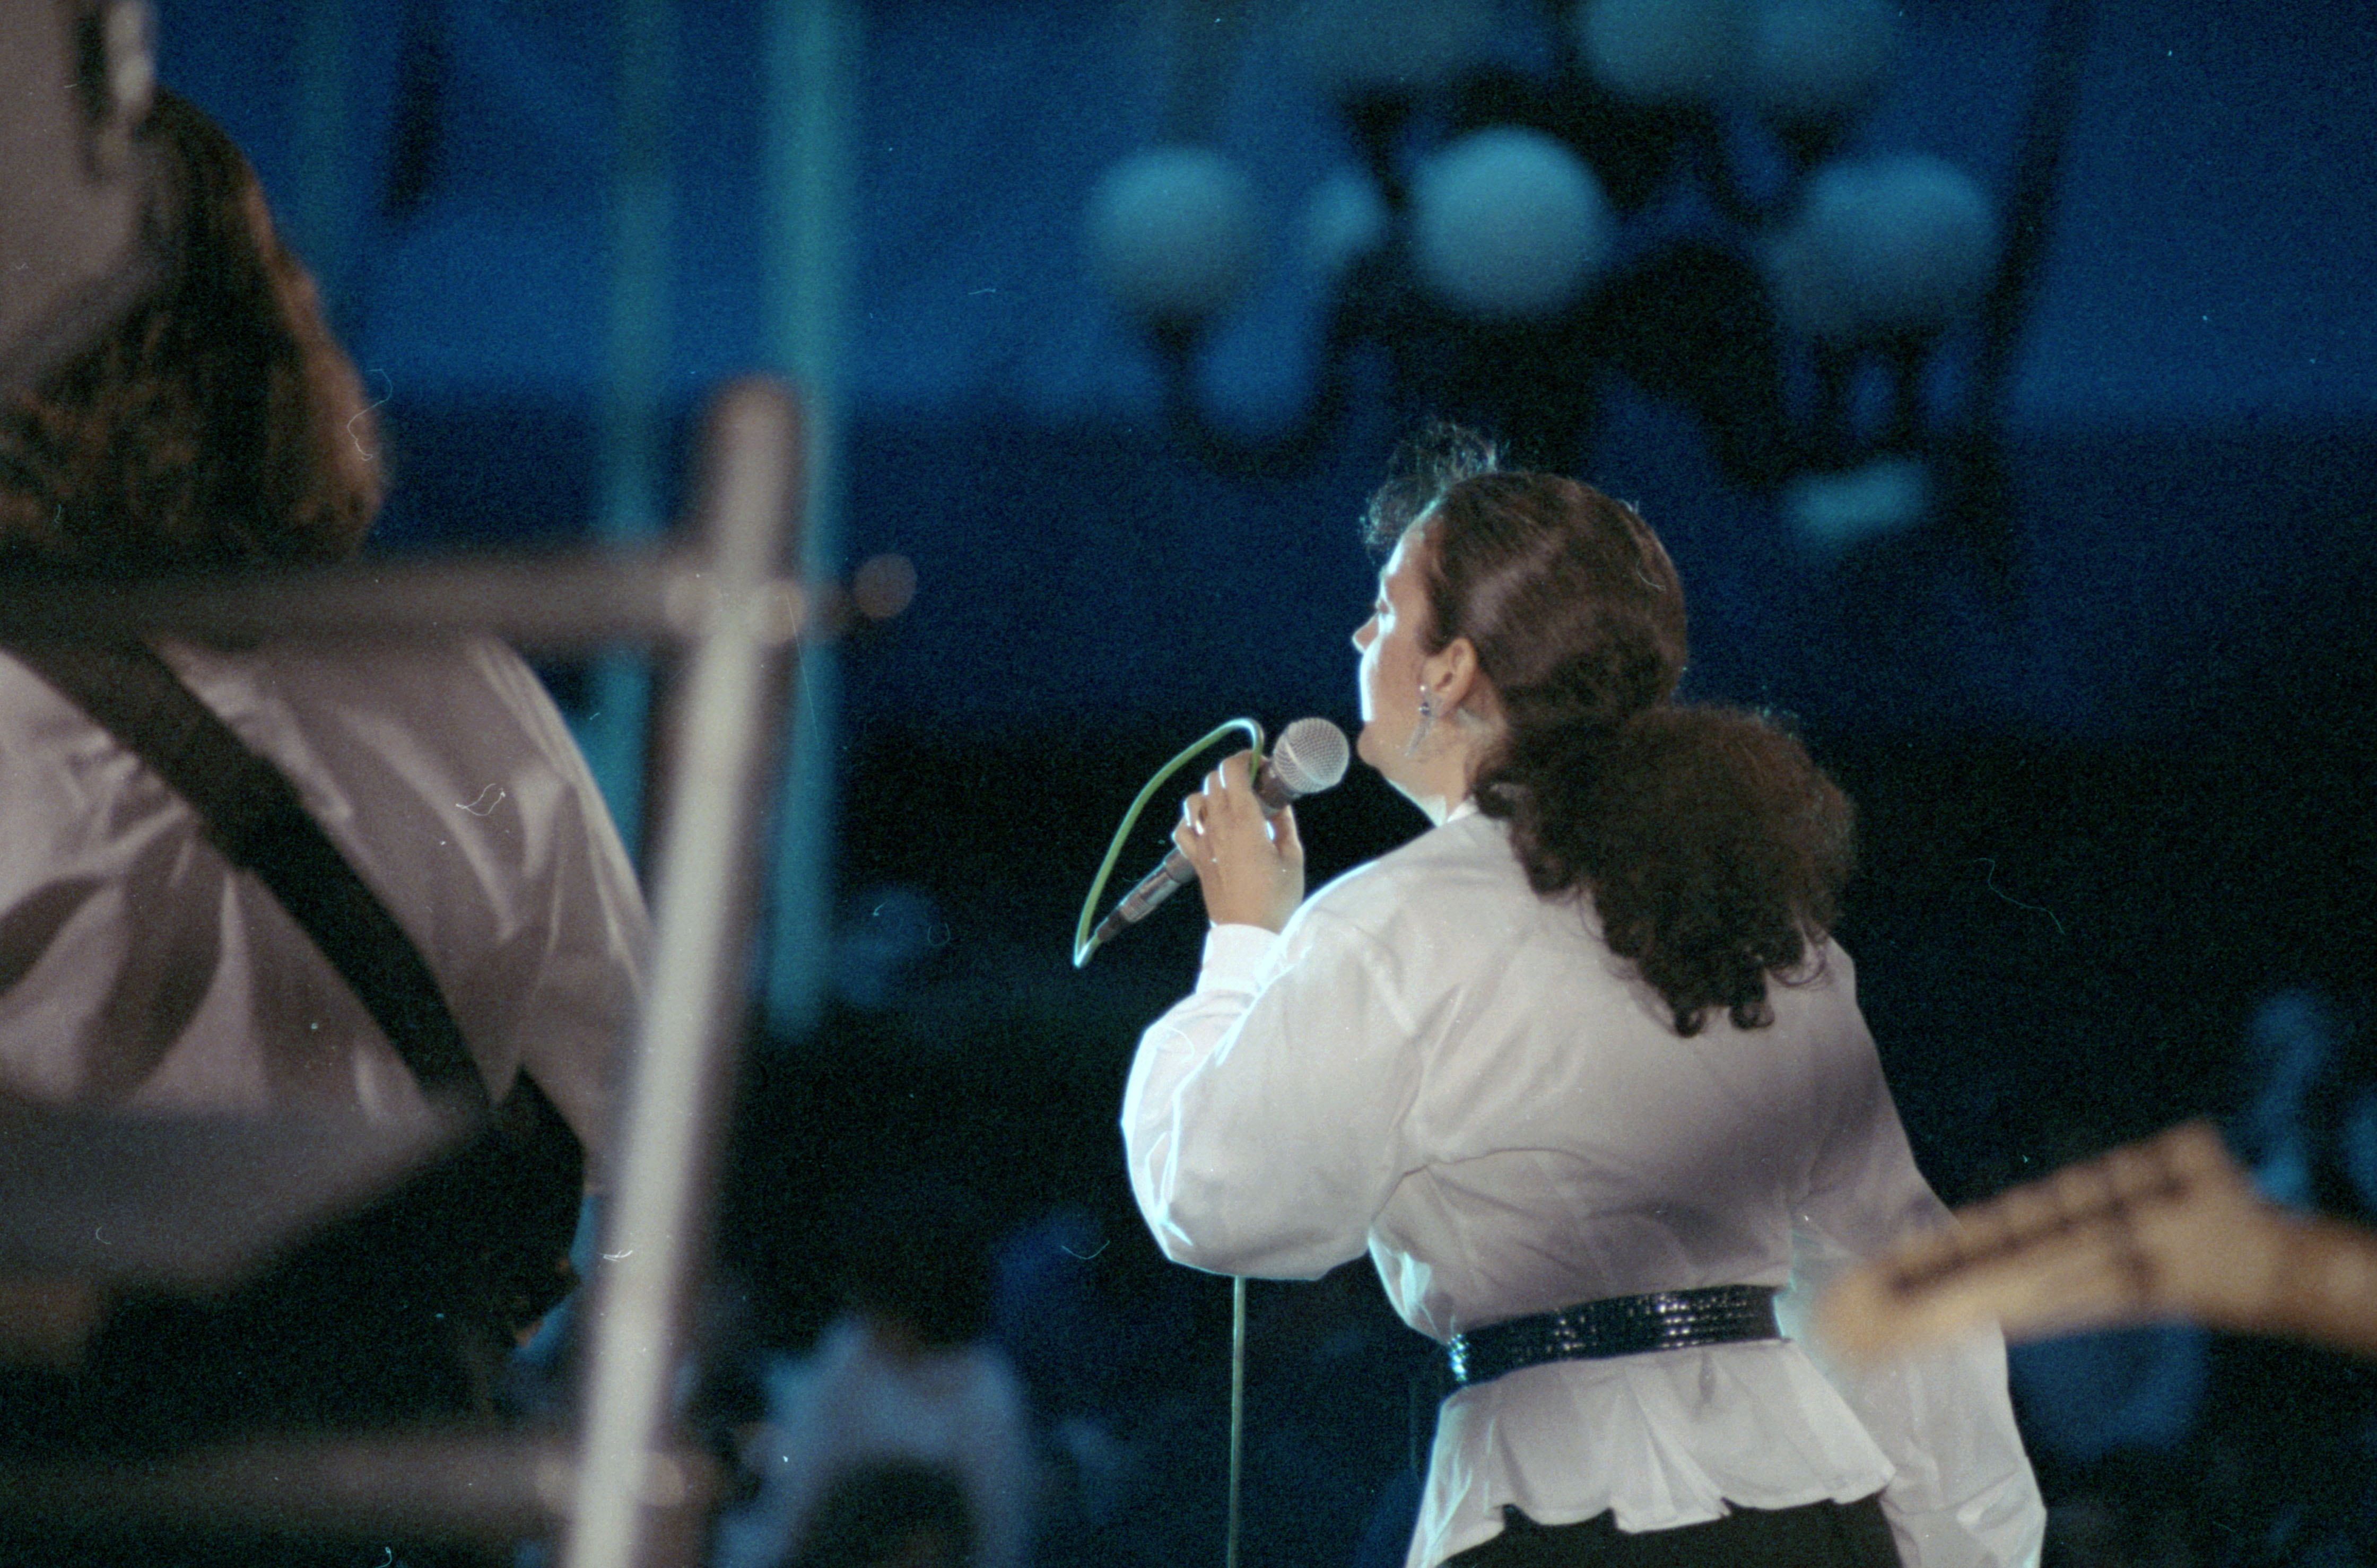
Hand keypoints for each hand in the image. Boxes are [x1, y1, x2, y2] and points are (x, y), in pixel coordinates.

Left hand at [1173, 750, 1303, 931]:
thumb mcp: (1292, 856)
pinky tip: (1207, 825)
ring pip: (1194, 800)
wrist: (1248, 932)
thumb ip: (1284, 823)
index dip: (1245, 759)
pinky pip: (1182, 829)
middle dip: (1233, 773)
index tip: (1261, 764)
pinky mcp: (1195, 859)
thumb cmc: (1276, 897)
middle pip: (1213, 780)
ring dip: (1210, 794)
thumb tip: (1280, 803)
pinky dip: (1192, 820)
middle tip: (1253, 784)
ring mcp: (1202, 842)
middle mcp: (1218, 826)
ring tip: (1229, 804)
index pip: (1232, 771)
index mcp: (1244, 820)